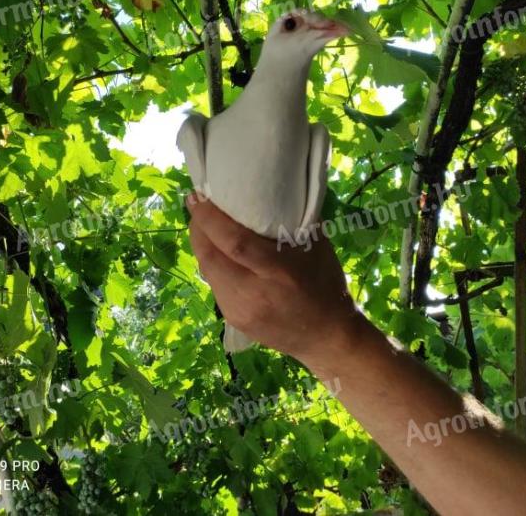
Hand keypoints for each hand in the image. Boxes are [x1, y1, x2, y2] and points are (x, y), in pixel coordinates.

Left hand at [186, 193, 364, 366]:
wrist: (327, 338)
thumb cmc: (326, 284)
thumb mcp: (318, 246)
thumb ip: (293, 219)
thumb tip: (270, 188)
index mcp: (279, 272)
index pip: (234, 242)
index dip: (210, 218)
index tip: (198, 196)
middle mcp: (255, 294)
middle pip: (211, 257)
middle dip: (198, 229)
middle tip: (197, 207)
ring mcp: (241, 311)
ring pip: (207, 272)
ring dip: (201, 246)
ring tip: (204, 226)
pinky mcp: (234, 321)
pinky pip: (214, 286)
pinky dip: (211, 264)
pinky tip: (217, 253)